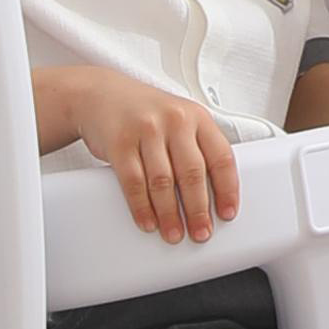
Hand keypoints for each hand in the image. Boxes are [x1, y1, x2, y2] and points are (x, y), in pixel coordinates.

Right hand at [58, 67, 243, 241]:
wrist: (101, 95)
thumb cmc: (145, 112)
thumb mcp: (179, 119)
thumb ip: (197, 147)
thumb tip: (214, 193)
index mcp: (197, 117)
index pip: (221, 158)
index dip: (227, 190)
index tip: (227, 213)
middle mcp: (175, 121)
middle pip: (192, 174)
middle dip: (198, 210)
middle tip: (201, 232)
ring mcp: (146, 130)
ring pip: (163, 181)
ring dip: (170, 214)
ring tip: (174, 233)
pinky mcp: (120, 143)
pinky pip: (134, 182)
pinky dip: (142, 207)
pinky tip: (148, 221)